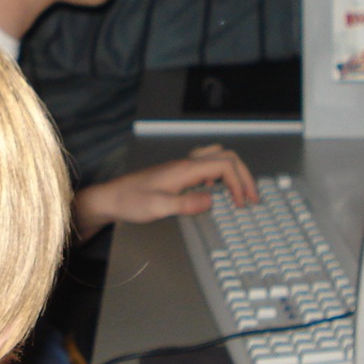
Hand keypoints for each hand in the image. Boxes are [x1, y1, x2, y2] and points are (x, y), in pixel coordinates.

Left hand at [73, 144, 256, 240]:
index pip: (225, 166)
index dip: (239, 184)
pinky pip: (207, 165)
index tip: (242, 204)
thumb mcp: (158, 207)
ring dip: (234, 172)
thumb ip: (185, 204)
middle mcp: (186, 163)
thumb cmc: (130, 201)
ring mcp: (182, 167)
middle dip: (244, 175)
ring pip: (217, 157)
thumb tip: (212, 201)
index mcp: (186, 169)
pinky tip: (217, 191)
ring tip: (241, 193)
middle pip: (226, 157)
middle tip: (252, 198)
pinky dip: (220, 174)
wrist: (110, 198)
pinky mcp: (178, 173)